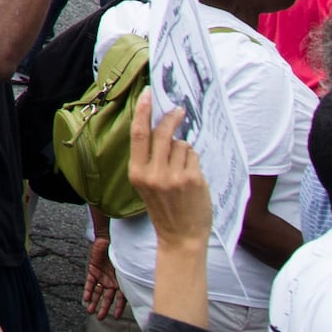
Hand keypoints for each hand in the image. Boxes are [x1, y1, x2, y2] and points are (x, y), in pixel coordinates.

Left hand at [81, 241, 125, 319]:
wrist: (109, 239)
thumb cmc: (121, 251)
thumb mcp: (127, 265)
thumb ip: (131, 274)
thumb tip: (144, 279)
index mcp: (122, 281)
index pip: (121, 298)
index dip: (119, 307)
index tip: (116, 317)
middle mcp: (112, 281)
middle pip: (108, 298)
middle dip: (104, 308)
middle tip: (100, 317)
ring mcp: (102, 277)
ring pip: (98, 293)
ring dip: (94, 302)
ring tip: (90, 311)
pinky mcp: (93, 272)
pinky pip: (90, 284)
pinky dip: (87, 291)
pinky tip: (86, 299)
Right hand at [123, 95, 214, 251]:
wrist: (181, 237)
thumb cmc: (164, 209)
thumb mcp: (146, 184)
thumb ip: (150, 159)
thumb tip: (162, 130)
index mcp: (137, 173)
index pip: (139, 134)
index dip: (144, 111)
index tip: (148, 93)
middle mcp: (153, 173)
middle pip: (162, 133)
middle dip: (172, 118)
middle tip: (179, 110)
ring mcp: (174, 176)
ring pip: (181, 145)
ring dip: (184, 150)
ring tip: (183, 170)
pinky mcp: (193, 180)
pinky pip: (194, 156)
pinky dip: (194, 162)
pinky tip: (192, 178)